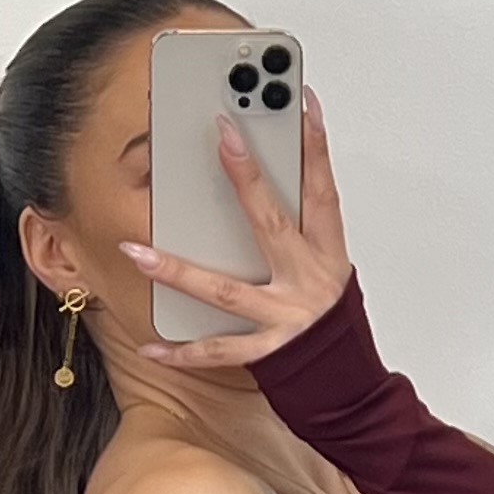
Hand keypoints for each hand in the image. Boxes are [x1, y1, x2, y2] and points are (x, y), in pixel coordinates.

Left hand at [127, 84, 352, 366]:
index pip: (322, 192)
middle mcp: (309, 283)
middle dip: (248, 178)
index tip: (301, 101)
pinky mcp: (270, 355)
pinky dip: (183, 351)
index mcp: (329, 258)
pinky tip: (150, 344)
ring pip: (226, 291)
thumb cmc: (336, 330)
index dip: (315, 146)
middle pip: (273, 224)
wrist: (354, 392)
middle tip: (223, 135)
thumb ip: (300, 236)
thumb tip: (259, 190)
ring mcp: (287, 320)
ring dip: (179, 271)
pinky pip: (218, 352)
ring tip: (139, 251)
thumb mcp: (329, 273)